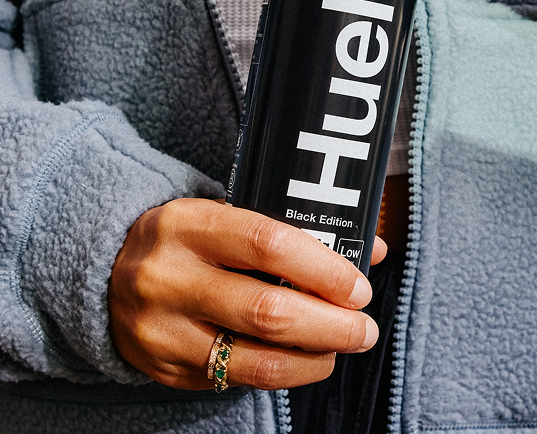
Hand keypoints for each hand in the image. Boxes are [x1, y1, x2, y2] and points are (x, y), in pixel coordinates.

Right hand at [108, 198, 386, 389]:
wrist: (106, 269)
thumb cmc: (187, 238)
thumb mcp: (225, 216)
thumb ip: (293, 230)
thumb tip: (372, 249)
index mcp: (189, 224)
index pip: (268, 243)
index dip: (322, 269)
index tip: (357, 286)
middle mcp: (170, 276)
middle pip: (267, 310)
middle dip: (330, 325)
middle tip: (364, 327)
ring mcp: (163, 328)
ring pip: (254, 358)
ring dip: (313, 359)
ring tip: (340, 348)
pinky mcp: (164, 368)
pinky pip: (234, 380)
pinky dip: (280, 373)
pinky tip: (301, 360)